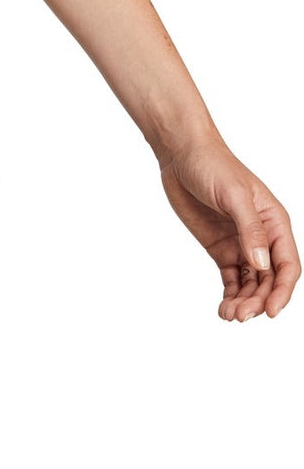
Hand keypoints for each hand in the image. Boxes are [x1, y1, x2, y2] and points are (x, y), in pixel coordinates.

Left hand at [158, 137, 299, 320]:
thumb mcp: (234, 195)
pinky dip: (231, 294)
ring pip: (252, 283)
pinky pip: (232, 278)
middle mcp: (262, 237)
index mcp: (274, 222)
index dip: (283, 291)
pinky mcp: (221, 248)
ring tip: (230, 314)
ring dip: (245, 301)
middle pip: (270, 280)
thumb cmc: (213, 165)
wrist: (181, 154)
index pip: (288, 265)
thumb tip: (262, 264)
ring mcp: (241, 244)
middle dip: (259, 301)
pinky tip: (224, 307)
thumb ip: (250, 230)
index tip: (271, 311)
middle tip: (241, 315)